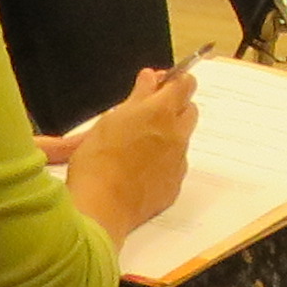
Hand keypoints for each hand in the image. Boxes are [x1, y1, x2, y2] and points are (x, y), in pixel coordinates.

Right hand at [53, 67, 197, 237]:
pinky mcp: (174, 185)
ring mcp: (179, 162)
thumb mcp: (110, 120)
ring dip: (169, 135)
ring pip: (183, 138)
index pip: (185, 84)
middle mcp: (177, 135)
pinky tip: (141, 169)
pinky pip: (176, 165)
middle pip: (190, 110)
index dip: (174, 81)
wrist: (101, 208)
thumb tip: (151, 78)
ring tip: (139, 145)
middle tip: (148, 115)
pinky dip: (164, 161)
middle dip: (175, 107)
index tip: (159, 85)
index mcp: (161, 113)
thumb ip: (137, 97)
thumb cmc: (97, 161)